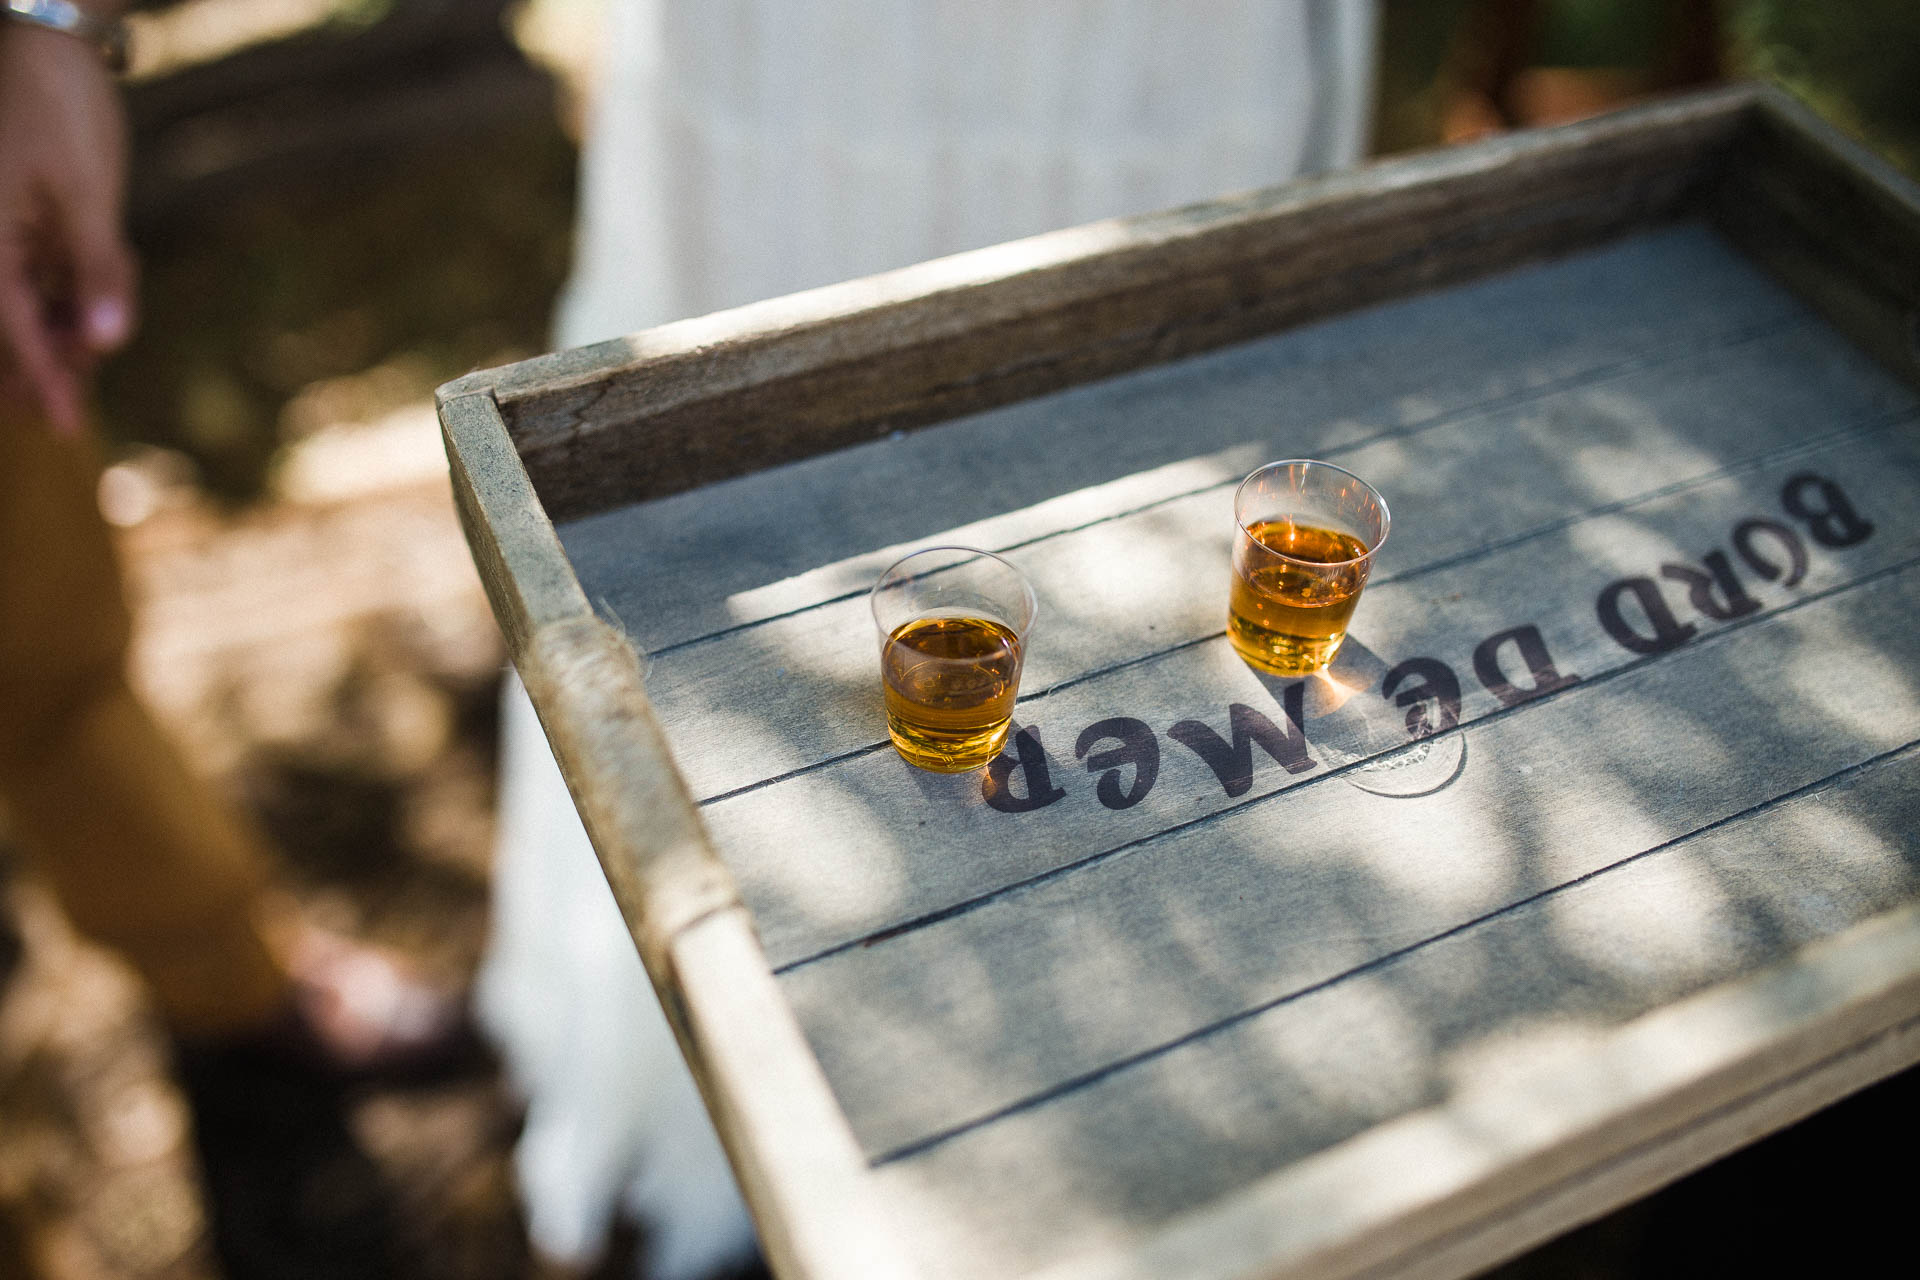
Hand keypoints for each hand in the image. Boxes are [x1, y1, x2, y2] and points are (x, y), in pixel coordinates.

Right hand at [0, 20, 136, 435]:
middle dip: (55, 355)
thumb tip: (106, 345)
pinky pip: (56, 276)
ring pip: (43, 305)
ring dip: (81, 315)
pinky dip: (88, 283)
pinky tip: (116, 261)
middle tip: (83, 387)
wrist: (52, 46)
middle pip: (17, 324)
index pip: (9, 326)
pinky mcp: (28, 224)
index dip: (41, 377)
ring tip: (116, 266)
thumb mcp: (88, 196)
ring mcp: (7, 234)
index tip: (65, 424)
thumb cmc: (59, 112)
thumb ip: (99, 271)